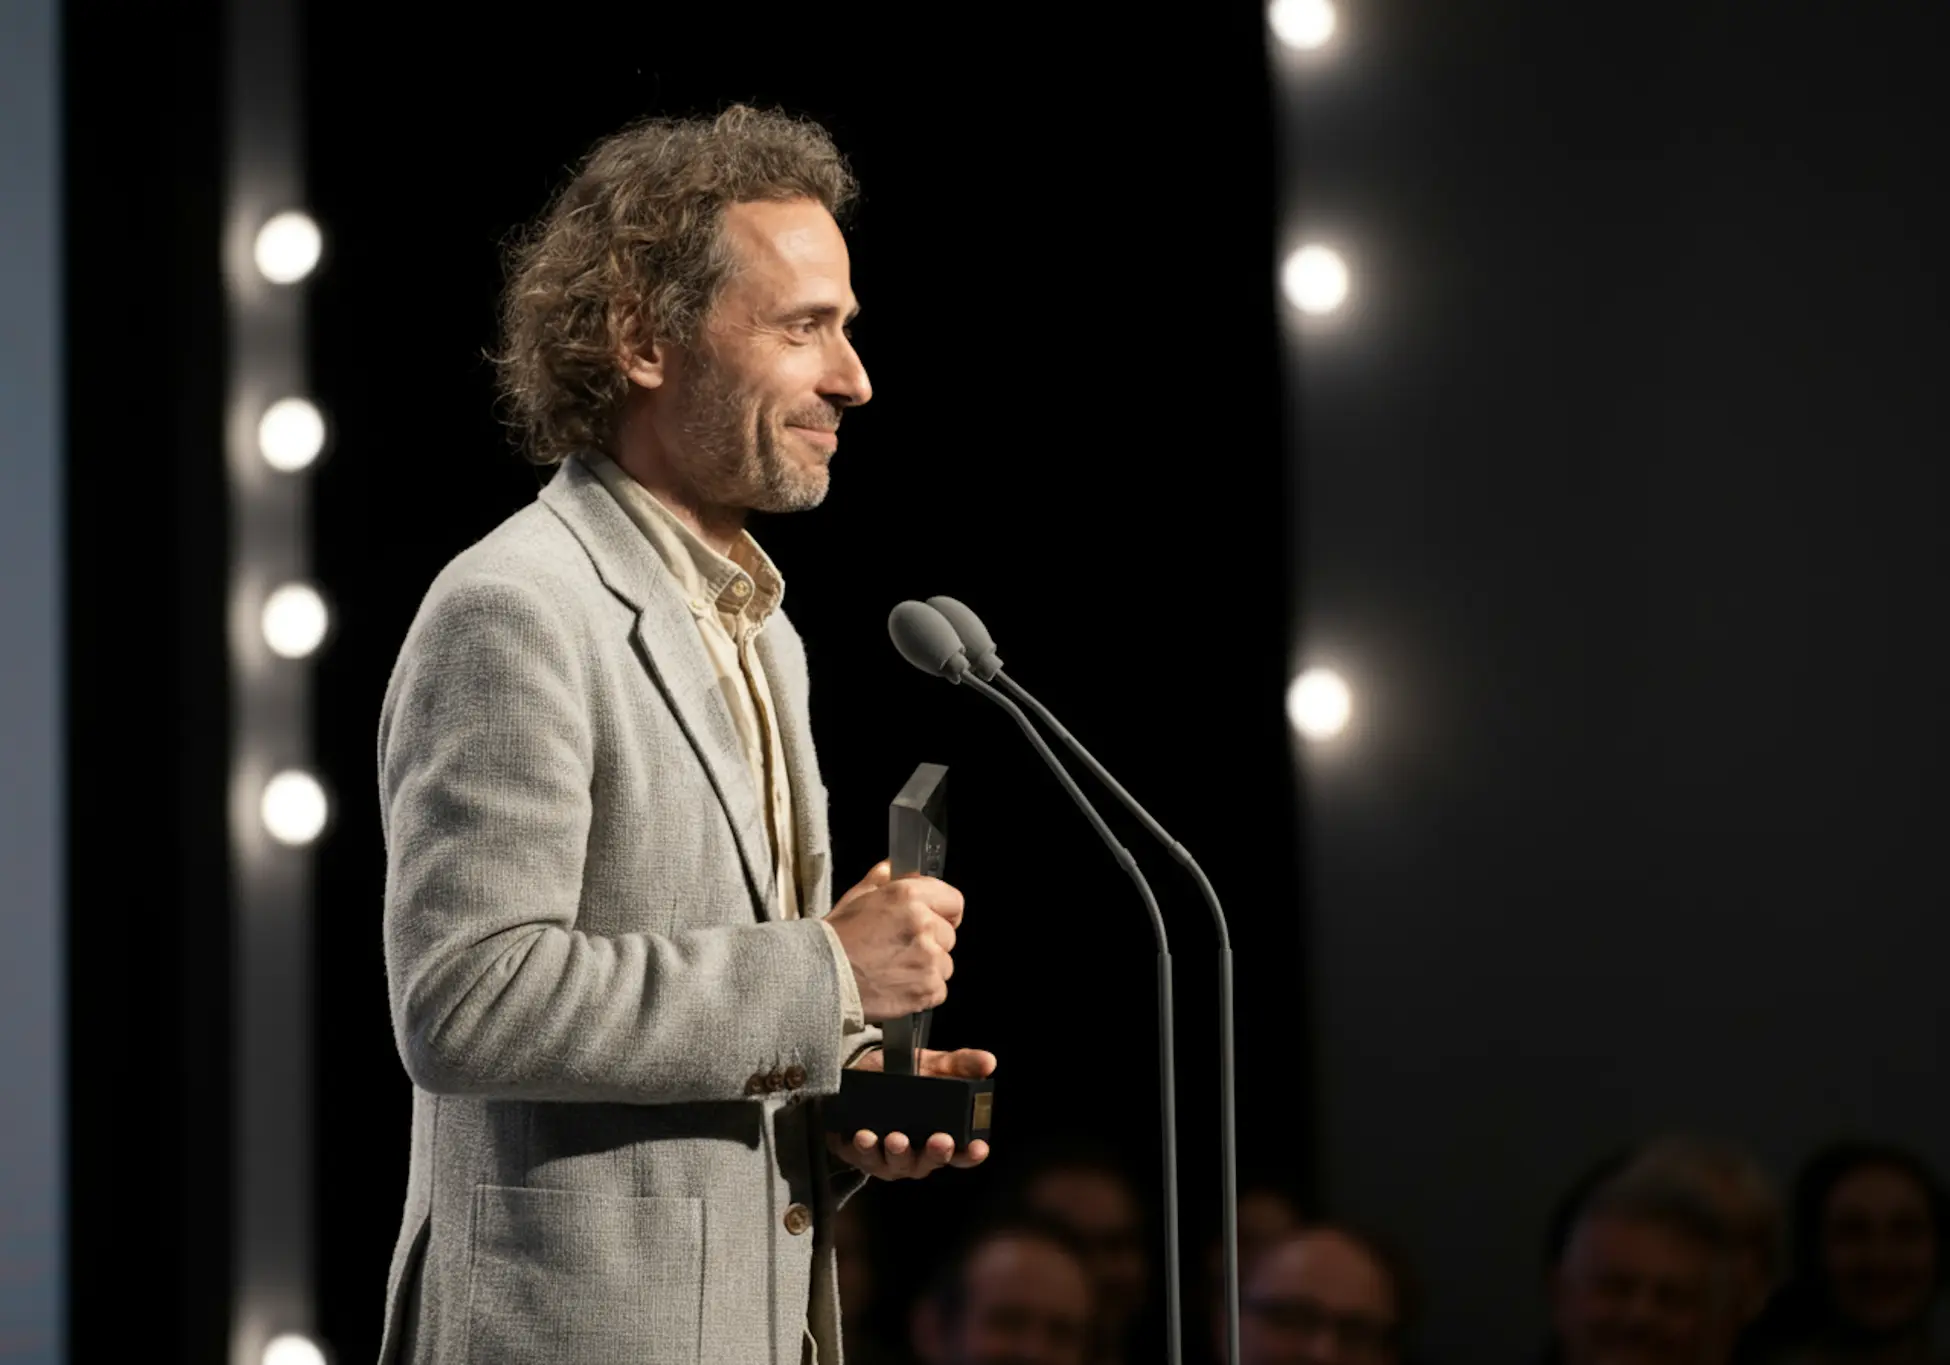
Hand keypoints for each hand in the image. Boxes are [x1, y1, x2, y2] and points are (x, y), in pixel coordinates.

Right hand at [824, 861, 963, 1021]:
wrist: (818, 978)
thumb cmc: (835, 939)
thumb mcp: (855, 899)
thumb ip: (881, 880)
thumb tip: (894, 868)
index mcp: (908, 896)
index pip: (954, 901)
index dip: (944, 912)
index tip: (934, 920)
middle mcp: (924, 925)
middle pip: (948, 935)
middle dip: (931, 942)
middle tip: (901, 949)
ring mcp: (929, 960)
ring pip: (944, 964)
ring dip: (927, 969)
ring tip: (896, 971)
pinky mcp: (928, 990)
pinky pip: (938, 990)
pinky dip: (923, 992)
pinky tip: (898, 988)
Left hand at [825, 1047, 995, 1179]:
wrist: (857, 1071)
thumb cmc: (901, 1076)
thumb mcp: (932, 1066)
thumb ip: (959, 1064)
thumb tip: (988, 1061)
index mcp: (939, 1136)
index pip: (962, 1153)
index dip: (971, 1153)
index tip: (978, 1147)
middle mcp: (915, 1153)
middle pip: (929, 1162)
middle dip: (935, 1154)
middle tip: (940, 1141)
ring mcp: (886, 1157)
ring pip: (895, 1163)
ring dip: (897, 1152)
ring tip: (896, 1138)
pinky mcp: (858, 1154)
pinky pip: (861, 1157)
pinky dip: (863, 1148)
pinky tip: (864, 1135)